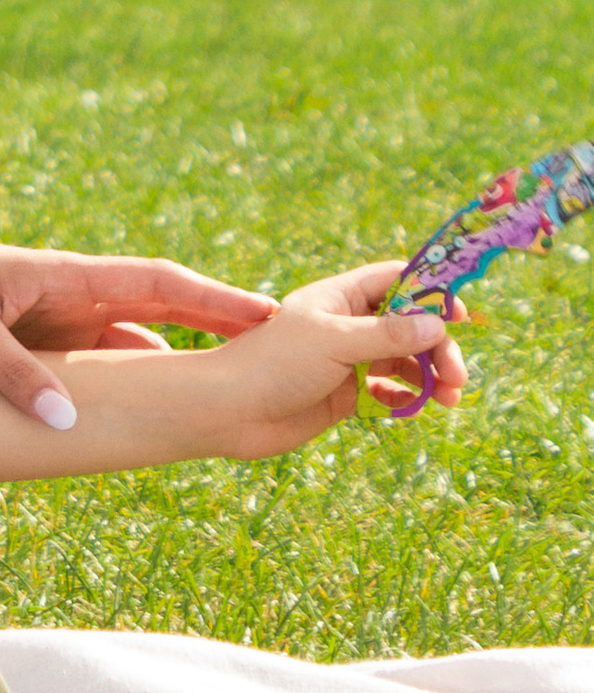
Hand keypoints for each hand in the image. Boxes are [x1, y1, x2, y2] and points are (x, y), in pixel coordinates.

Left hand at [0, 225, 281, 422]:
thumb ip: (10, 368)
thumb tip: (67, 419)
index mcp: (61, 275)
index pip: (155, 283)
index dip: (213, 300)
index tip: (270, 314)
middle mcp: (70, 296)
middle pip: (163, 313)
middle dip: (221, 331)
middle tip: (288, 356)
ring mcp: (58, 322)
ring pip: (135, 347)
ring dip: (179, 366)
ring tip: (240, 397)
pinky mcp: (39, 348)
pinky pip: (98, 368)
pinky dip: (131, 388)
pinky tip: (160, 420)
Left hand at [193, 260, 462, 456]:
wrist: (232, 412)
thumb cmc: (275, 364)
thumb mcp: (334, 342)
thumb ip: (387, 334)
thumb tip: (439, 325)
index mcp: (340, 297)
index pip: (395, 280)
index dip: (430, 291)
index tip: (461, 314)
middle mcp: (346, 325)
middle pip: (408, 326)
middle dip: (437, 346)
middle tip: (456, 376)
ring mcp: (347, 360)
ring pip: (403, 360)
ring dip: (430, 375)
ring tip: (449, 398)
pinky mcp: (345, 395)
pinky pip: (388, 391)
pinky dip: (407, 397)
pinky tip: (417, 408)